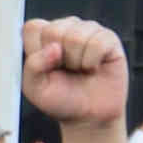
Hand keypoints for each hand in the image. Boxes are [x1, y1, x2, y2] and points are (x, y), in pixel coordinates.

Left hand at [17, 16, 127, 134]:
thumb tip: (54, 48)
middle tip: (66, 71)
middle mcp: (65, 27)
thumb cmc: (60, 99)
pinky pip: (98, 43)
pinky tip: (94, 68)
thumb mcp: (35, 88)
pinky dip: (93, 62)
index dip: (36, 51)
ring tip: (80, 70)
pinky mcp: (108, 38)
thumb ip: (33, 66)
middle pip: (54, 31)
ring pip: (76, 36)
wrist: (89, 116)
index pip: (33, 28)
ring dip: (77, 62)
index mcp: (43, 35)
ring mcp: (88, 30)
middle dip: (58, 59)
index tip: (45, 68)